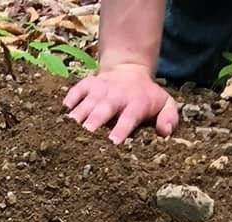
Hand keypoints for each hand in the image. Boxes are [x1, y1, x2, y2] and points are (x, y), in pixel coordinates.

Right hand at [64, 65, 179, 143]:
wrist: (129, 69)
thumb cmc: (145, 95)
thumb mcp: (164, 103)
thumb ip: (170, 117)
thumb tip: (166, 133)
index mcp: (135, 104)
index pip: (128, 118)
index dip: (121, 130)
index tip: (112, 143)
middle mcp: (116, 97)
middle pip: (101, 113)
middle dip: (91, 127)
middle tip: (83, 142)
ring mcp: (99, 91)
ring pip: (84, 107)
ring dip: (75, 121)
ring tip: (65, 136)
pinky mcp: (86, 85)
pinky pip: (74, 93)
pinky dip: (68, 103)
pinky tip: (62, 116)